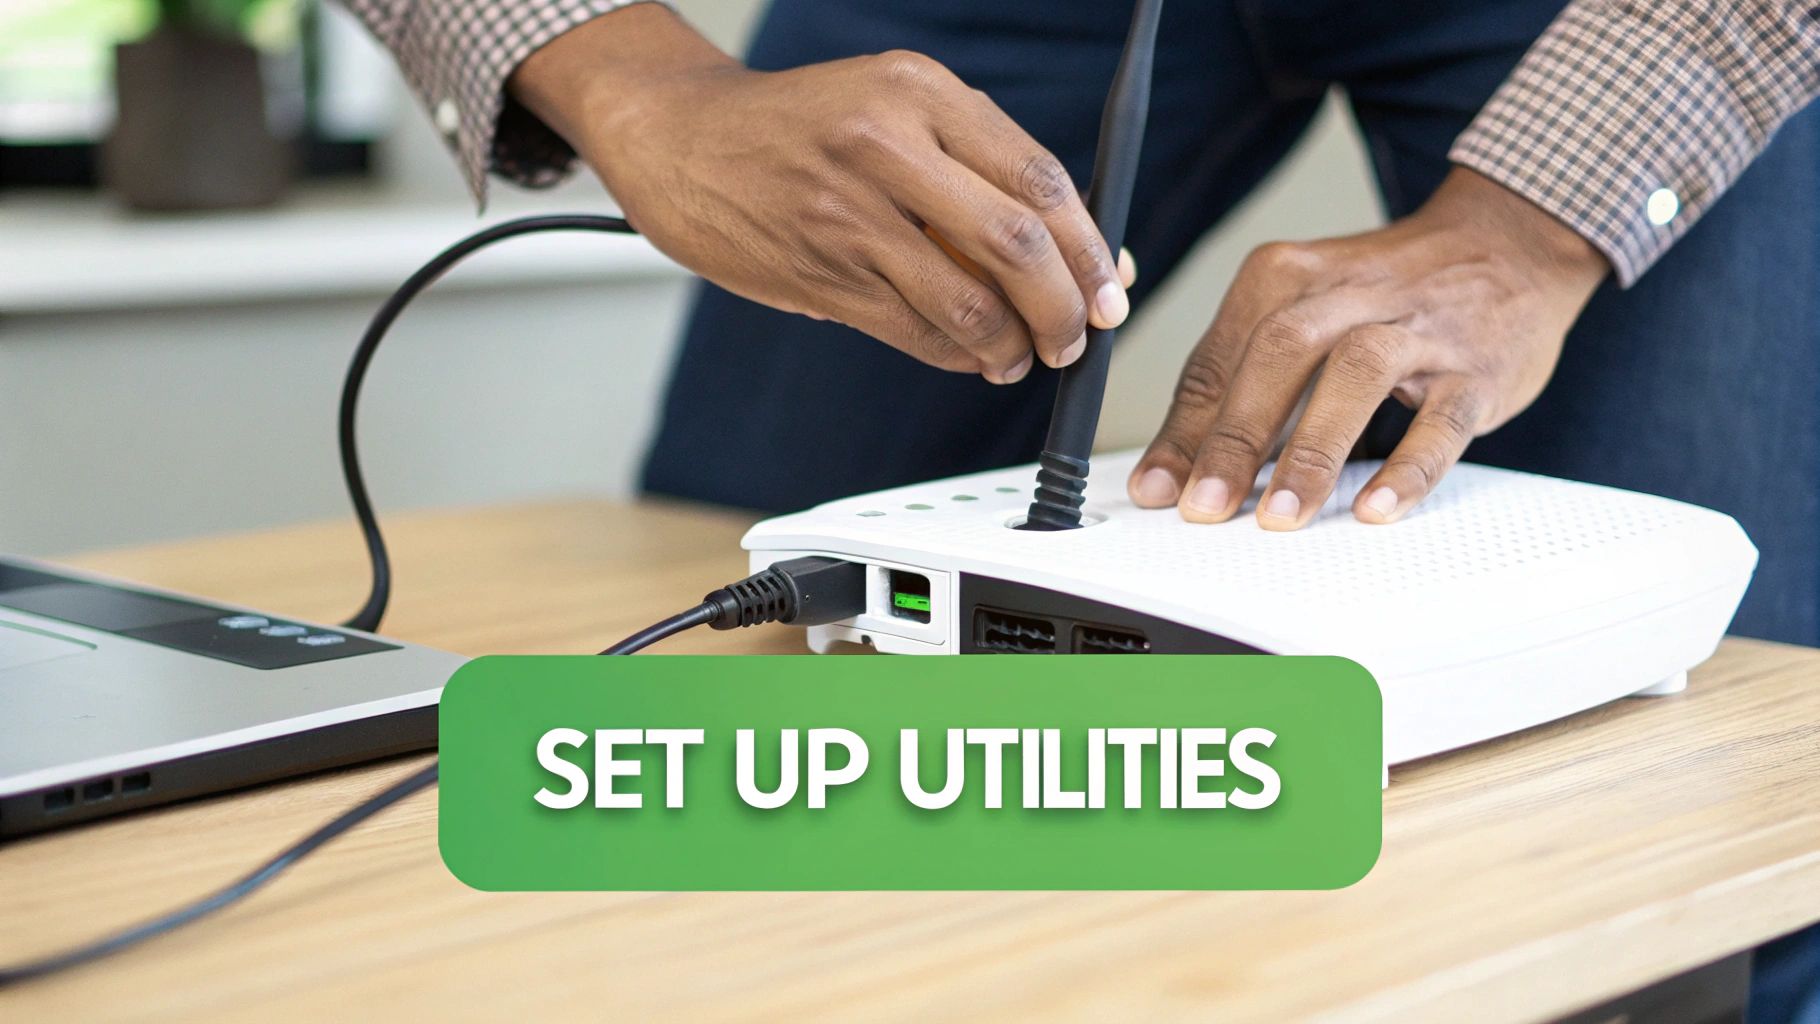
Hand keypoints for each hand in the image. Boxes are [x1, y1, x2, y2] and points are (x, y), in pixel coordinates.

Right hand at [511, 4, 1130, 383]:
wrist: (682, 140)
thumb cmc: (801, 126)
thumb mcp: (894, 106)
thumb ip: (978, 166)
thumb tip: (1077, 248)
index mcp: (918, 92)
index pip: (1036, 178)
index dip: (1088, 247)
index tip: (1110, 286)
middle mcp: (885, 147)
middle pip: (1014, 245)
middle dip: (1063, 308)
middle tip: (1077, 336)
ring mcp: (849, 216)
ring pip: (966, 304)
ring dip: (1011, 347)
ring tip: (1020, 355)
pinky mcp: (821, 274)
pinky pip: (914, 332)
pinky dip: (957, 355)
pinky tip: (969, 354)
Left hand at [1127, 167, 1608, 527]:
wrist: (1509, 244)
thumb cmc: (1385, 295)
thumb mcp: (1302, 315)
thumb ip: (1237, 385)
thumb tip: (1171, 472)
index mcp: (1285, 275)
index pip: (1220, 358)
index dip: (1184, 430)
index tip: (1156, 490)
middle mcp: (1348, 292)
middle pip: (1277, 358)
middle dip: (1234, 438)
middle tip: (1203, 507)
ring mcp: (1418, 326)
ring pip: (1356, 377)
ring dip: (1311, 450)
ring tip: (1279, 516)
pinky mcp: (1478, 367)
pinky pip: (1442, 419)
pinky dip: (1408, 467)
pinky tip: (1376, 508)